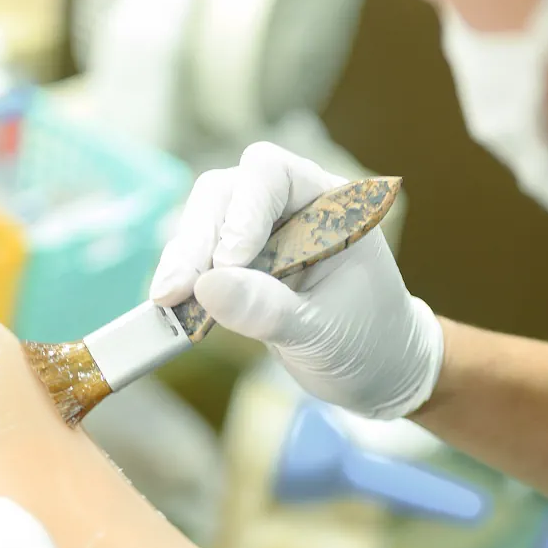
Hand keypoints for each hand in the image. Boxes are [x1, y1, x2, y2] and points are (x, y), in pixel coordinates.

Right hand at [151, 143, 442, 419]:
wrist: (378, 373)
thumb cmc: (371, 344)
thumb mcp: (324, 333)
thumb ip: (269, 309)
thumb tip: (206, 287)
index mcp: (331, 204)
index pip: (271, 175)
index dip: (242, 211)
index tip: (228, 263)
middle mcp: (292, 206)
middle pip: (226, 192)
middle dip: (198, 237)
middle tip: (177, 288)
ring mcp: (263, 233)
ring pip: (204, 221)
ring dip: (183, 257)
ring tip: (169, 300)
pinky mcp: (240, 264)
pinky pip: (199, 257)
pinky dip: (182, 278)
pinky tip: (172, 305)